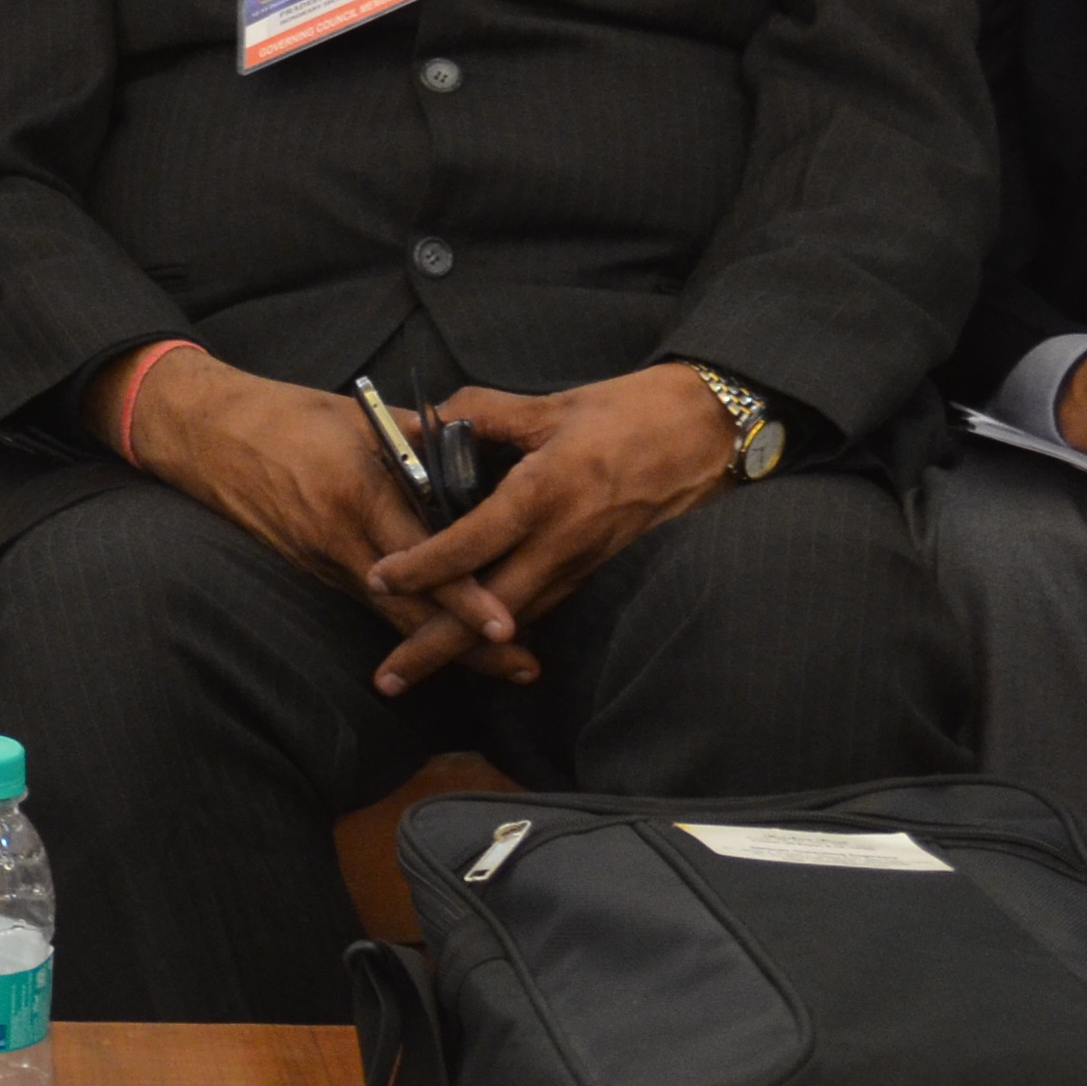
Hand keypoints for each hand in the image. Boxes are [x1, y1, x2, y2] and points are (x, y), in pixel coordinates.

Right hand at [102, 351, 530, 687]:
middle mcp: (341, 542)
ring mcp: (323, 562)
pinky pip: (368, 602)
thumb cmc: (284, 416)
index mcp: (359, 496)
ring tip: (496, 663)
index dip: (466, 597)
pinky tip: (440, 633)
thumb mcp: (361, 419)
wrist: (208, 436)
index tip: (507, 627)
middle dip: (466, 647)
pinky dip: (407, 620)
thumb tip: (476, 448)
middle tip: (521, 668)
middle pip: (412, 611)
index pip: (425, 559)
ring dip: (441, 642)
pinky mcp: (313, 569)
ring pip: (390, 616)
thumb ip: (420, 439)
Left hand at [360, 367, 744, 693]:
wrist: (708, 433)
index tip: (378, 578)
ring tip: (414, 669)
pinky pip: (540, 604)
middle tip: (387, 680)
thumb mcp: (551, 405)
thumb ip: (481, 413)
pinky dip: (501, 624)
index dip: (423, 566)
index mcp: (546, 493)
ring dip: (464, 648)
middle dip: (435, 648)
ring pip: (513, 616)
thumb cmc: (631, 411)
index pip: (472, 543)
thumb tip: (423, 419)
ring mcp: (582, 561)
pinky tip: (470, 639)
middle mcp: (563, 540)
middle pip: (489, 610)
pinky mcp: (594, 567)